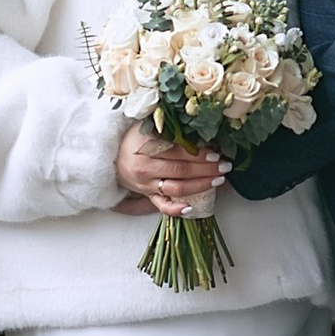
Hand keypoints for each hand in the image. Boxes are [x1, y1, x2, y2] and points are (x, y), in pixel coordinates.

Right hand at [114, 124, 231, 217]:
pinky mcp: (147, 195)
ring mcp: (146, 184)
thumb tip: (197, 126)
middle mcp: (146, 168)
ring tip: (219, 180)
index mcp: (146, 148)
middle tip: (225, 166)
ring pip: (177, 188)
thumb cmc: (132, 139)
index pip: (178, 152)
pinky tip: (191, 208)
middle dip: (206, 169)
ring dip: (201, 185)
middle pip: (181, 171)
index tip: (216, 153)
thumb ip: (168, 126)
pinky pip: (162, 206)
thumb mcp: (146, 126)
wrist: (110, 156)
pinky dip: (176, 209)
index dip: (199, 153)